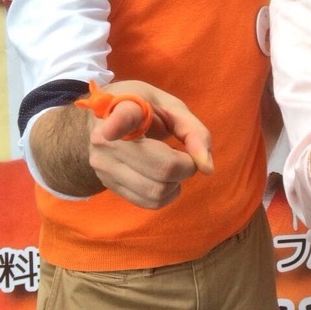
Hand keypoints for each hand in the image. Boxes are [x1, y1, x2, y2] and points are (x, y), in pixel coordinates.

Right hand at [86, 81, 213, 209]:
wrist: (107, 120)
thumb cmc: (144, 110)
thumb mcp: (171, 108)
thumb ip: (193, 131)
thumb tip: (207, 168)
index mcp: (122, 109)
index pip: (120, 118)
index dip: (116, 125)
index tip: (110, 131)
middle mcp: (106, 140)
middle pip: (162, 168)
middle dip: (187, 166)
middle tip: (185, 155)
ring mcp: (104, 166)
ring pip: (157, 191)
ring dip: (177, 182)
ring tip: (172, 163)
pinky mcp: (108, 184)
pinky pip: (149, 202)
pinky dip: (167, 193)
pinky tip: (162, 176)